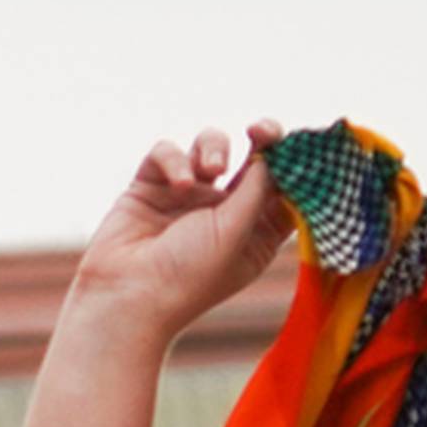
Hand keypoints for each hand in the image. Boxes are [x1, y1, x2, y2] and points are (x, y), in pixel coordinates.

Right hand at [76, 124, 291, 337]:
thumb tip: (271, 153)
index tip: (299, 148)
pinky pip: (167, 152)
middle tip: (262, 131)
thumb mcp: (236, 231)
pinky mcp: (152, 186)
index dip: (295, 165)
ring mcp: (187, 197)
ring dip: (214, 147)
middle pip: (254, 160)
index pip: (285, 188)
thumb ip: (257, 187)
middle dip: (263, 139)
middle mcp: (224, 211)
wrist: (127, 294)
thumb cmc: (188, 276)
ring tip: (211, 169)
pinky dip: (174, 160)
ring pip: (210, 146)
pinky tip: (177, 185)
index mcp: (254, 233)